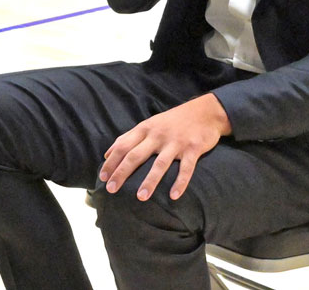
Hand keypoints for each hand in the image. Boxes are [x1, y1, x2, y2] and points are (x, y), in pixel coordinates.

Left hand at [100, 94, 230, 200]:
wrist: (205, 112)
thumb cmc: (173, 121)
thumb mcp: (149, 124)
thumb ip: (128, 138)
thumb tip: (107, 154)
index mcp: (145, 129)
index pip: (123, 146)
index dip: (112, 162)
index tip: (102, 178)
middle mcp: (158, 135)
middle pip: (136, 155)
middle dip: (122, 173)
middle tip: (111, 189)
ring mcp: (176, 142)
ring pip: (160, 163)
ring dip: (150, 181)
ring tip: (141, 197)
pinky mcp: (193, 148)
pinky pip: (186, 168)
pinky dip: (180, 182)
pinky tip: (174, 196)